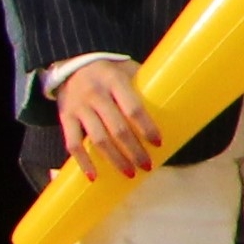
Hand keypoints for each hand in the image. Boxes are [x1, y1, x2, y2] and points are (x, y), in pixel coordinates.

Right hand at [54, 58, 159, 181]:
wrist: (71, 67)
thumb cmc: (110, 72)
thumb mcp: (128, 70)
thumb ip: (145, 85)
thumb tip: (178, 104)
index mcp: (115, 81)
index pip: (133, 108)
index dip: (146, 127)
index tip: (159, 143)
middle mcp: (95, 94)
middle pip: (117, 128)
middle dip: (134, 150)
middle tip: (147, 166)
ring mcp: (78, 107)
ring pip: (97, 139)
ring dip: (115, 159)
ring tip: (130, 173)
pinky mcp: (65, 118)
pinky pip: (73, 143)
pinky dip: (83, 162)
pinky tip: (94, 176)